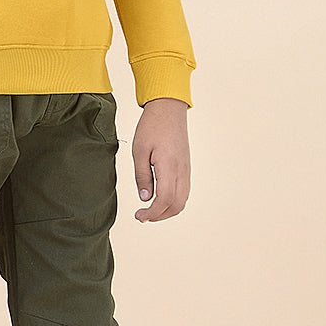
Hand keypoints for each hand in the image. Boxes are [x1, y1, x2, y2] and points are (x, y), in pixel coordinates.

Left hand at [131, 96, 190, 221]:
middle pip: (176, 205)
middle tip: (143, 216)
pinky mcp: (186, 168)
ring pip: (182, 200)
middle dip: (159, 216)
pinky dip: (173, 201)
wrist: (169, 109)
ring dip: (167, 210)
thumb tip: (144, 198)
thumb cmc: (152, 126)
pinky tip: (159, 199)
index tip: (139, 216)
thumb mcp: (139, 151)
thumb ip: (142, 176)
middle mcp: (181, 171)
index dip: (152, 213)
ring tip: (149, 210)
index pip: (165, 200)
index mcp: (169, 167)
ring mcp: (186, 170)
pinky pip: (183, 191)